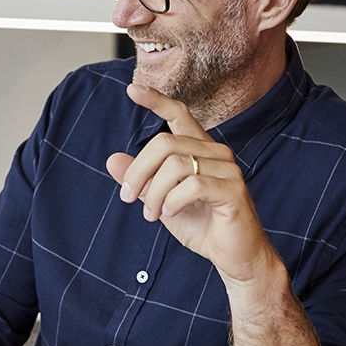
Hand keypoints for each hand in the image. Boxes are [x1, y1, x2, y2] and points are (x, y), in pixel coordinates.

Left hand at [104, 84, 281, 286]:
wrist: (233, 256)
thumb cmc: (201, 225)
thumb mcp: (161, 201)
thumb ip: (141, 180)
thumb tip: (113, 159)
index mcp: (200, 149)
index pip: (179, 114)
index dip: (156, 100)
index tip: (131, 89)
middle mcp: (216, 152)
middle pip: (164, 143)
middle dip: (138, 171)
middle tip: (128, 197)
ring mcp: (228, 169)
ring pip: (175, 165)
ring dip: (154, 193)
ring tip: (151, 214)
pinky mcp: (233, 190)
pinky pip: (192, 185)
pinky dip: (172, 201)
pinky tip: (170, 213)